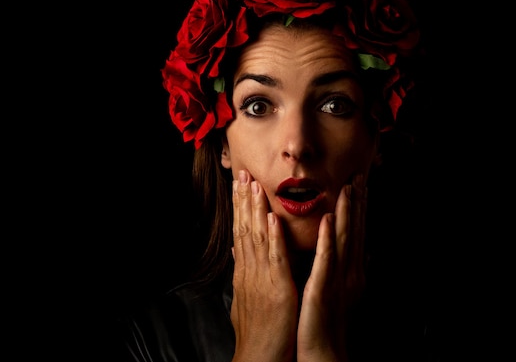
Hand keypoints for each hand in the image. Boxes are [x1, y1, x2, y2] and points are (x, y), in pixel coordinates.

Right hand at [230, 170, 297, 361]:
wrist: (259, 358)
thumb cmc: (259, 330)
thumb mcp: (247, 297)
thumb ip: (244, 273)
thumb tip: (237, 254)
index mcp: (246, 272)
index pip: (240, 232)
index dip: (240, 208)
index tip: (239, 185)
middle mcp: (250, 271)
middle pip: (244, 229)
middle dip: (243, 200)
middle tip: (242, 173)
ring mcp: (262, 279)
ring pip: (257, 238)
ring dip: (255, 210)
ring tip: (253, 185)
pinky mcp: (277, 289)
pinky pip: (275, 260)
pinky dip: (272, 238)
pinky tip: (271, 219)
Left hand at [297, 174, 367, 361]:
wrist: (322, 352)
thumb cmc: (321, 322)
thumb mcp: (328, 288)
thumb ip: (329, 267)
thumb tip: (330, 248)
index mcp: (346, 270)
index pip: (353, 232)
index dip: (356, 207)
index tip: (356, 183)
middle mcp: (348, 272)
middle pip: (354, 231)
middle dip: (357, 202)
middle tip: (359, 175)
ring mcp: (338, 280)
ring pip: (345, 239)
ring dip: (348, 213)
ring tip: (349, 188)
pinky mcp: (324, 289)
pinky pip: (327, 261)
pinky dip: (329, 239)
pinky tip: (330, 221)